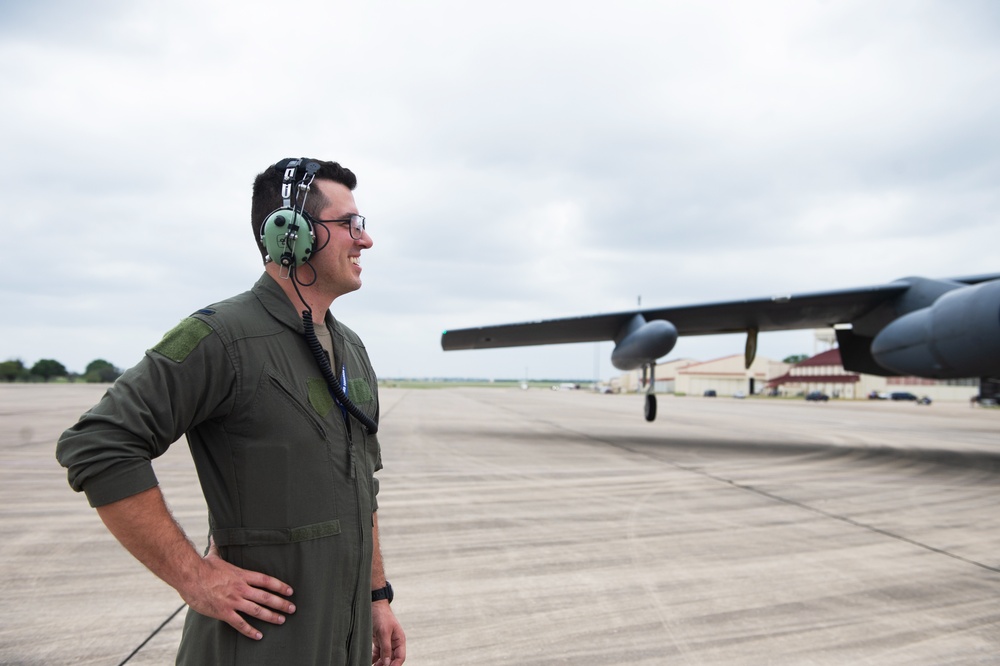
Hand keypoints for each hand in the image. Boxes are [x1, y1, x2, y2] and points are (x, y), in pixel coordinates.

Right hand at [180, 539, 295, 640]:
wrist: (190, 577)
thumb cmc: (202, 566)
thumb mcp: (214, 555)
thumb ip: (218, 547)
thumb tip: (215, 535)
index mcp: (242, 575)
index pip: (266, 581)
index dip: (280, 586)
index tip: (290, 591)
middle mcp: (241, 588)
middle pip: (266, 597)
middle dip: (281, 603)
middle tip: (292, 608)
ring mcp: (234, 601)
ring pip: (257, 611)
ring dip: (271, 616)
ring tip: (282, 620)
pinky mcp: (224, 612)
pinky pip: (240, 624)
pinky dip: (250, 631)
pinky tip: (259, 636)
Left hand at [371, 601, 405, 664]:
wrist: (373, 605)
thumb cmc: (381, 616)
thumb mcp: (384, 632)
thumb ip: (386, 648)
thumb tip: (388, 663)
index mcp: (399, 640)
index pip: (400, 657)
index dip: (395, 665)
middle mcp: (394, 643)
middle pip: (392, 659)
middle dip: (386, 665)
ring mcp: (386, 642)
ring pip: (384, 658)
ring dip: (379, 664)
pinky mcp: (378, 642)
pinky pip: (377, 654)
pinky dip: (374, 659)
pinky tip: (369, 662)